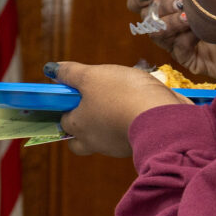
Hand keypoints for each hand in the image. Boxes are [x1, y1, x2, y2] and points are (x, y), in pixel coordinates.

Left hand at [44, 61, 184, 157]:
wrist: (163, 118)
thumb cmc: (123, 95)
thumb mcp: (92, 76)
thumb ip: (71, 73)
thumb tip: (51, 70)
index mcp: (79, 127)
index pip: (64, 122)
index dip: (68, 107)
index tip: (75, 92)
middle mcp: (96, 142)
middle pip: (82, 139)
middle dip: (85, 123)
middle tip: (96, 100)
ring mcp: (118, 146)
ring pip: (108, 135)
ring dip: (112, 118)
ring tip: (124, 95)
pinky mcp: (140, 143)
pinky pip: (130, 132)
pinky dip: (132, 119)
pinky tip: (141, 102)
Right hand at [130, 0, 215, 82]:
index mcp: (173, 2)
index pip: (140, 1)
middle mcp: (174, 22)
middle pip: (145, 16)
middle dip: (160, 7)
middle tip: (181, 2)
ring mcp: (182, 42)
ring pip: (157, 34)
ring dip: (171, 22)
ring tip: (191, 16)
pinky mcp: (193, 60)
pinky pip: (177, 49)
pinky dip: (185, 39)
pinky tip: (200, 33)